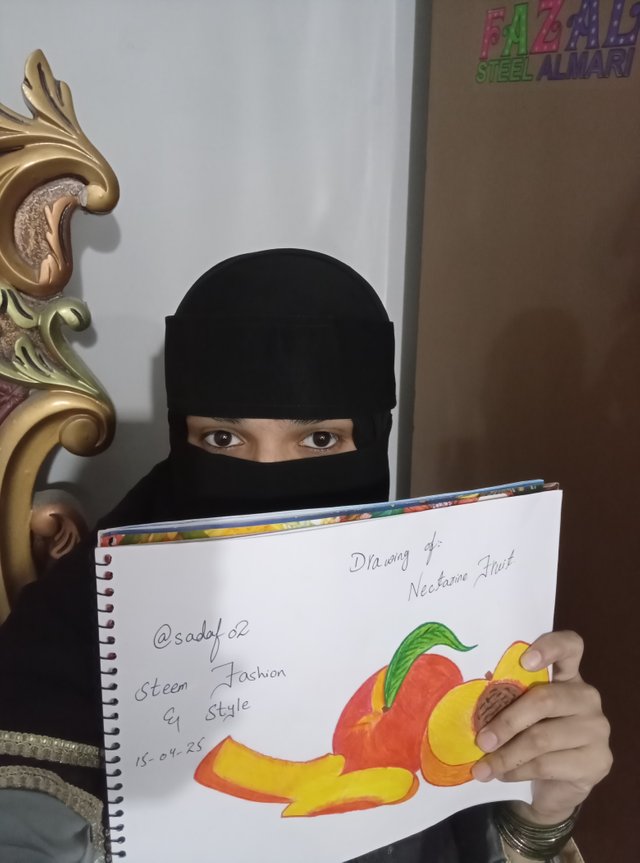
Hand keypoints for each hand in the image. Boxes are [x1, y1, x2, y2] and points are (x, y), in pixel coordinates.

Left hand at [471, 630, 611, 823]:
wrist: (558, 786)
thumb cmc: (533, 737)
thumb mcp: (522, 713)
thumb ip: (509, 701)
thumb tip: (471, 709)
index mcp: (567, 675)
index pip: (570, 646)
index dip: (549, 647)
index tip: (524, 661)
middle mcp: (587, 697)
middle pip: (545, 699)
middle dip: (506, 722)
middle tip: (480, 740)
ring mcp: (597, 729)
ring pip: (542, 738)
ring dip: (506, 755)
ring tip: (482, 767)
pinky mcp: (598, 761)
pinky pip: (548, 764)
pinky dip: (518, 771)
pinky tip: (502, 775)